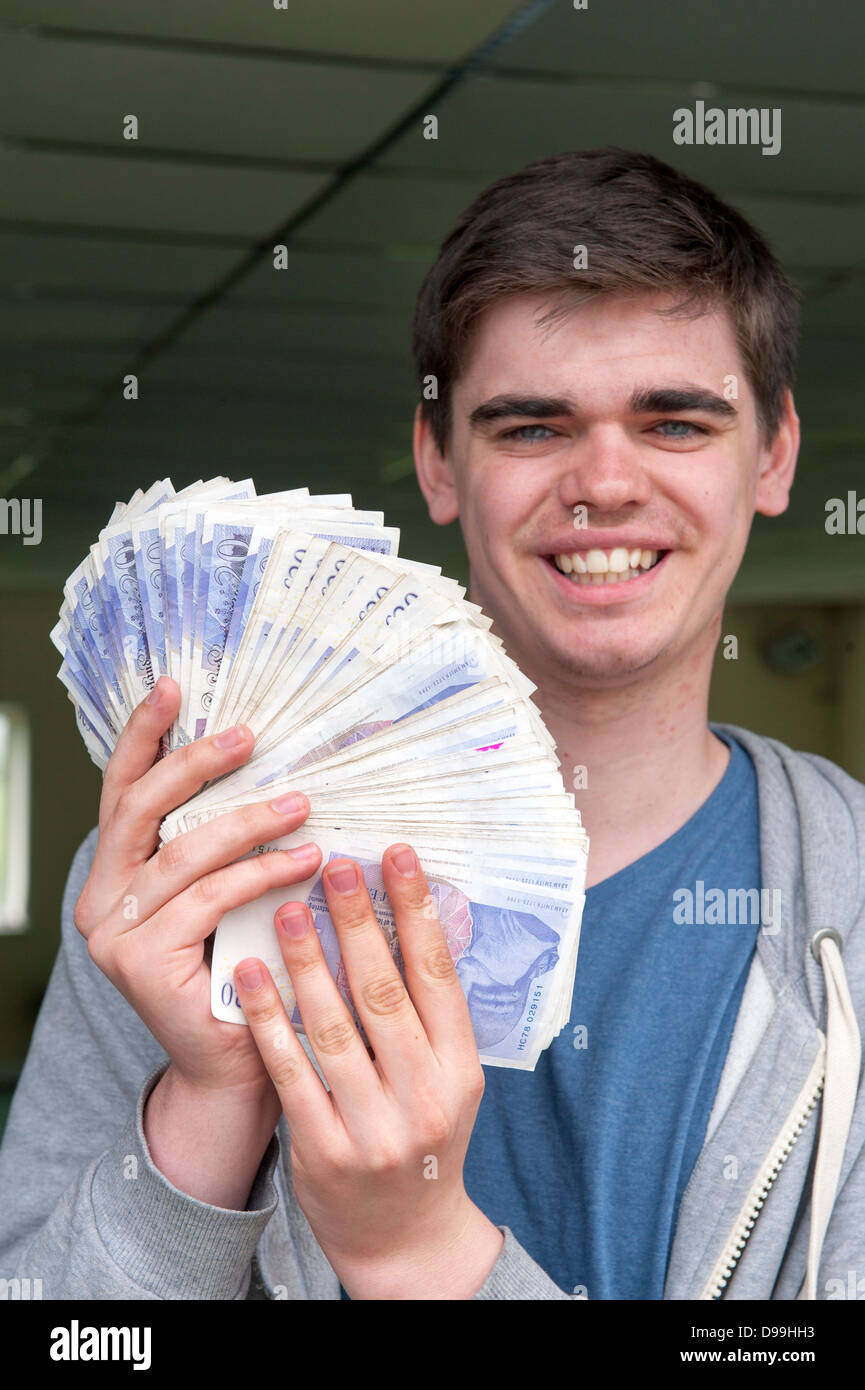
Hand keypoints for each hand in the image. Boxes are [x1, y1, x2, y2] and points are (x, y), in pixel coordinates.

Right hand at [74, 675, 322, 1105]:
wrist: (239, 1063)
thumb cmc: (244, 966)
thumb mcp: (230, 892)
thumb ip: (226, 842)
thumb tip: (273, 764)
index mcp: (117, 872)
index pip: (123, 791)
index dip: (143, 736)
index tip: (173, 686)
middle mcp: (102, 899)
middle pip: (141, 809)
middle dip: (195, 763)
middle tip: (249, 736)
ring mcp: (114, 933)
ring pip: (183, 854)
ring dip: (248, 821)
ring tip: (302, 804)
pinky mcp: (141, 963)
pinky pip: (208, 899)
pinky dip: (260, 873)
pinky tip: (304, 860)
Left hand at [233, 844, 503, 1298]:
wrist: (405, 1239)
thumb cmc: (423, 1138)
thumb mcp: (448, 1079)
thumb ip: (429, 1014)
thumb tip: (409, 920)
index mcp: (460, 1069)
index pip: (439, 976)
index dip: (418, 911)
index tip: (399, 855)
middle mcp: (423, 1095)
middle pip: (385, 993)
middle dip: (360, 922)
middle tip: (337, 863)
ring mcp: (373, 1127)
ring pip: (333, 1027)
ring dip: (308, 960)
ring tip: (289, 905)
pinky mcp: (323, 1150)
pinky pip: (290, 1072)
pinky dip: (268, 1019)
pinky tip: (250, 974)